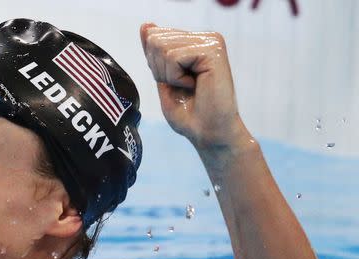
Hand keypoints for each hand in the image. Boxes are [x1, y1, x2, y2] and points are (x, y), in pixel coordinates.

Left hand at [140, 23, 250, 150]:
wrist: (208, 133)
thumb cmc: (188, 114)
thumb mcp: (163, 78)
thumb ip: (154, 52)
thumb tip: (146, 25)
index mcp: (194, 42)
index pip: (154, 37)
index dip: (155, 66)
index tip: (175, 82)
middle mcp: (205, 37)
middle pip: (155, 40)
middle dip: (160, 70)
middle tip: (182, 86)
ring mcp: (210, 41)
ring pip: (162, 47)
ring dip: (168, 75)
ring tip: (189, 87)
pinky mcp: (213, 50)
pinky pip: (174, 57)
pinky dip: (176, 77)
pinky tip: (194, 86)